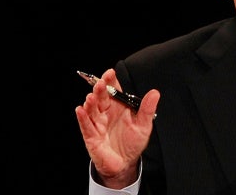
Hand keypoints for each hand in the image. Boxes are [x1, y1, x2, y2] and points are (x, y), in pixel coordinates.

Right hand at [75, 68, 159, 187]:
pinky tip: (80, 109)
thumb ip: (147, 109)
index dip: (110, 81)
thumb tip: (155, 93)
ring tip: (92, 96)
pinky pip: (86, 125)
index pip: (113, 91)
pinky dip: (82, 118)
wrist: (125, 163)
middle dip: (100, 89)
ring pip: (92, 110)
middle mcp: (106, 113)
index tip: (111, 72)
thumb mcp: (144, 125)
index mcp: (118, 107)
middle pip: (101, 98)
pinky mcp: (92, 136)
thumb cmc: (132, 142)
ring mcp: (98, 124)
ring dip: (91, 102)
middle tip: (100, 82)